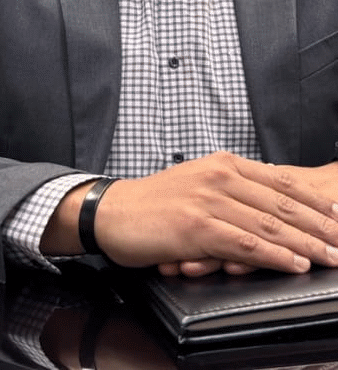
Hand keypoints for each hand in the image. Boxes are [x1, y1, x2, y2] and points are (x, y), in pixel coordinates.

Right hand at [94, 152, 337, 274]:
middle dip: (320, 226)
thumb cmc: (153, 204)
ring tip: (330, 258)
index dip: (315, 202)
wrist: (112, 212)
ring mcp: (207, 201)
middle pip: (282, 204)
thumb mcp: (195, 184)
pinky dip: (276, 255)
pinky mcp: (196, 226)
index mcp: (222, 165)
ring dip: (307, 245)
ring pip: (270, 225)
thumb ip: (231, 190)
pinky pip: (246, 244)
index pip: (281, 182)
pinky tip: (294, 264)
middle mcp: (218, 177)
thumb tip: (269, 206)